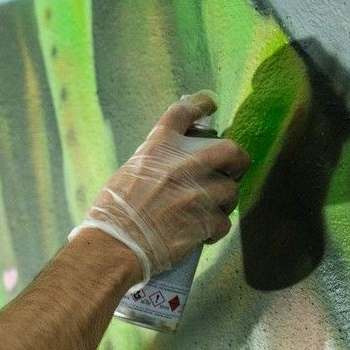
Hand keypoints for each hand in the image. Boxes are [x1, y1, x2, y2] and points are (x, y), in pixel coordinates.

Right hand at [71, 92, 249, 283]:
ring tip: (207, 213)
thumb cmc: (112, 216)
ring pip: (230, 191)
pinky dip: (214, 230)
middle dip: (237, 161)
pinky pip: (223, 222)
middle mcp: (182, 165)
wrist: (114, 246)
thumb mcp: (126, 176)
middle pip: (229, 149)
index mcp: (157, 149)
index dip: (200, 104)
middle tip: (232, 171)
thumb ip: (153, 165)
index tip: (210, 103)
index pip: (183, 113)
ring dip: (223, 202)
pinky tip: (201, 235)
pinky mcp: (205, 220)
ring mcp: (196, 193)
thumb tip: (170, 167)